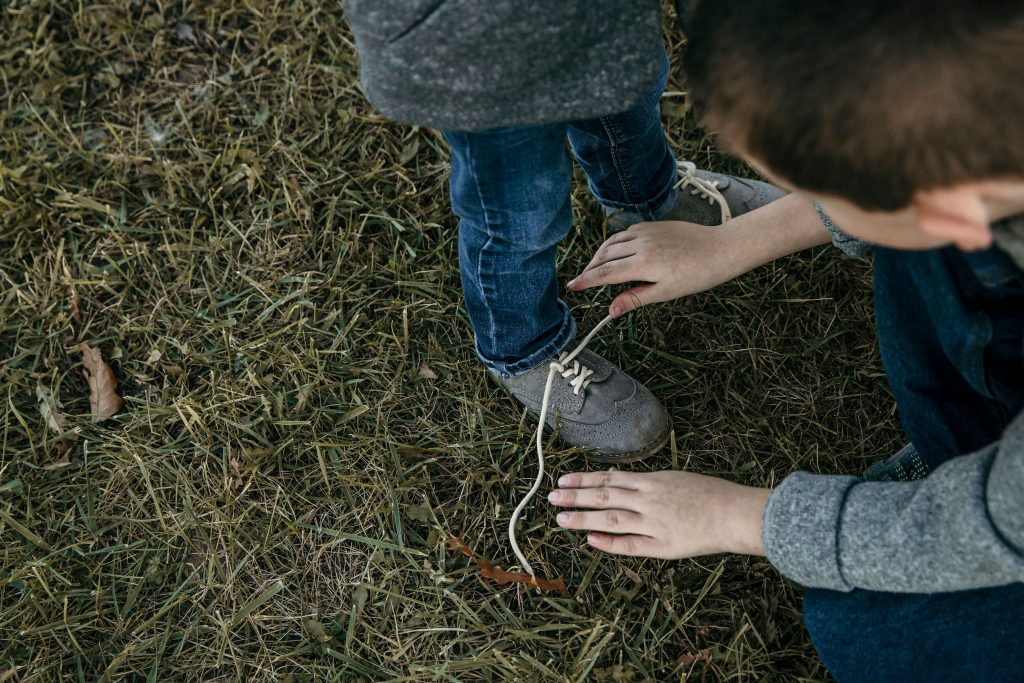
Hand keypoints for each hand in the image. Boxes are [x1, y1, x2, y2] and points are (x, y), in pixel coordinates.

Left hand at [548, 469, 770, 558]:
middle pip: (604, 496)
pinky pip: (631, 545)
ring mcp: (655, 522)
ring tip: (561, 517)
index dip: (584, 479)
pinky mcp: (664, 546)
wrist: (737, 513)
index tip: (563, 479)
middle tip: (551, 496)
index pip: (610, 478)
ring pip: (611, 518)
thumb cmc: (712, 494)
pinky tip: (590, 541)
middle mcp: (649, 499)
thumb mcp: (676, 478)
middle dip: (576, 495)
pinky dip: (609, 543)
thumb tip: (617, 477)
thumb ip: (647, 481)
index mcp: (653, 481)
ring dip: (584, 518)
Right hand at [568, 221, 738, 316]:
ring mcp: (646, 231)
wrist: (720, 249)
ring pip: (613, 241)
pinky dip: (615, 242)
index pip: (605, 273)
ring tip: (595, 267)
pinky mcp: (653, 225)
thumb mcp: (666, 292)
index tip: (572, 287)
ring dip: (600, 254)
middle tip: (582, 280)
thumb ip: (635, 298)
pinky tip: (616, 251)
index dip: (586, 281)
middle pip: (604, 255)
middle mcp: (640, 244)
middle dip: (590, 268)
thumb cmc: (697, 275)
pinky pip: (626, 232)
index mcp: (642, 264)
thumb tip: (611, 310)